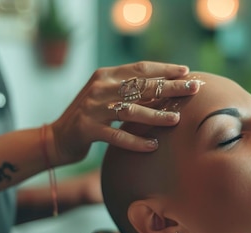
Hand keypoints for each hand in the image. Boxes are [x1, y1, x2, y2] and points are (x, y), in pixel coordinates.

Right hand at [48, 61, 201, 165]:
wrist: (56, 138)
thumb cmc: (91, 118)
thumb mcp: (107, 98)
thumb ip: (129, 91)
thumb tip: (166, 89)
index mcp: (106, 75)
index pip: (140, 68)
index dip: (165, 69)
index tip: (186, 71)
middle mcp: (100, 88)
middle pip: (141, 86)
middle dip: (170, 87)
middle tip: (194, 89)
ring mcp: (92, 108)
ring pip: (131, 110)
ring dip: (156, 115)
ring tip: (176, 119)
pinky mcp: (87, 129)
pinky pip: (117, 135)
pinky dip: (136, 141)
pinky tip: (153, 146)